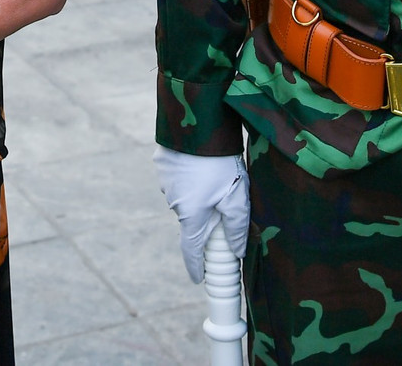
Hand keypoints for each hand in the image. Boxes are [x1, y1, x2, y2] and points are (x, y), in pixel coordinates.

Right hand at [153, 147, 249, 283]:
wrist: (198, 122)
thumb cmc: (220, 161)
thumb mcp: (236, 196)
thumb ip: (237, 227)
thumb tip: (237, 250)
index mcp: (191, 215)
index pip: (191, 251)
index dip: (196, 267)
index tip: (199, 279)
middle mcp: (174, 202)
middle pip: (192, 222)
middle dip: (207, 220)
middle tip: (226, 203)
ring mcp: (166, 183)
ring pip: (186, 199)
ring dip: (200, 195)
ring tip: (218, 174)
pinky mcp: (163, 165)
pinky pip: (180, 179)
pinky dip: (191, 177)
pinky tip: (204, 163)